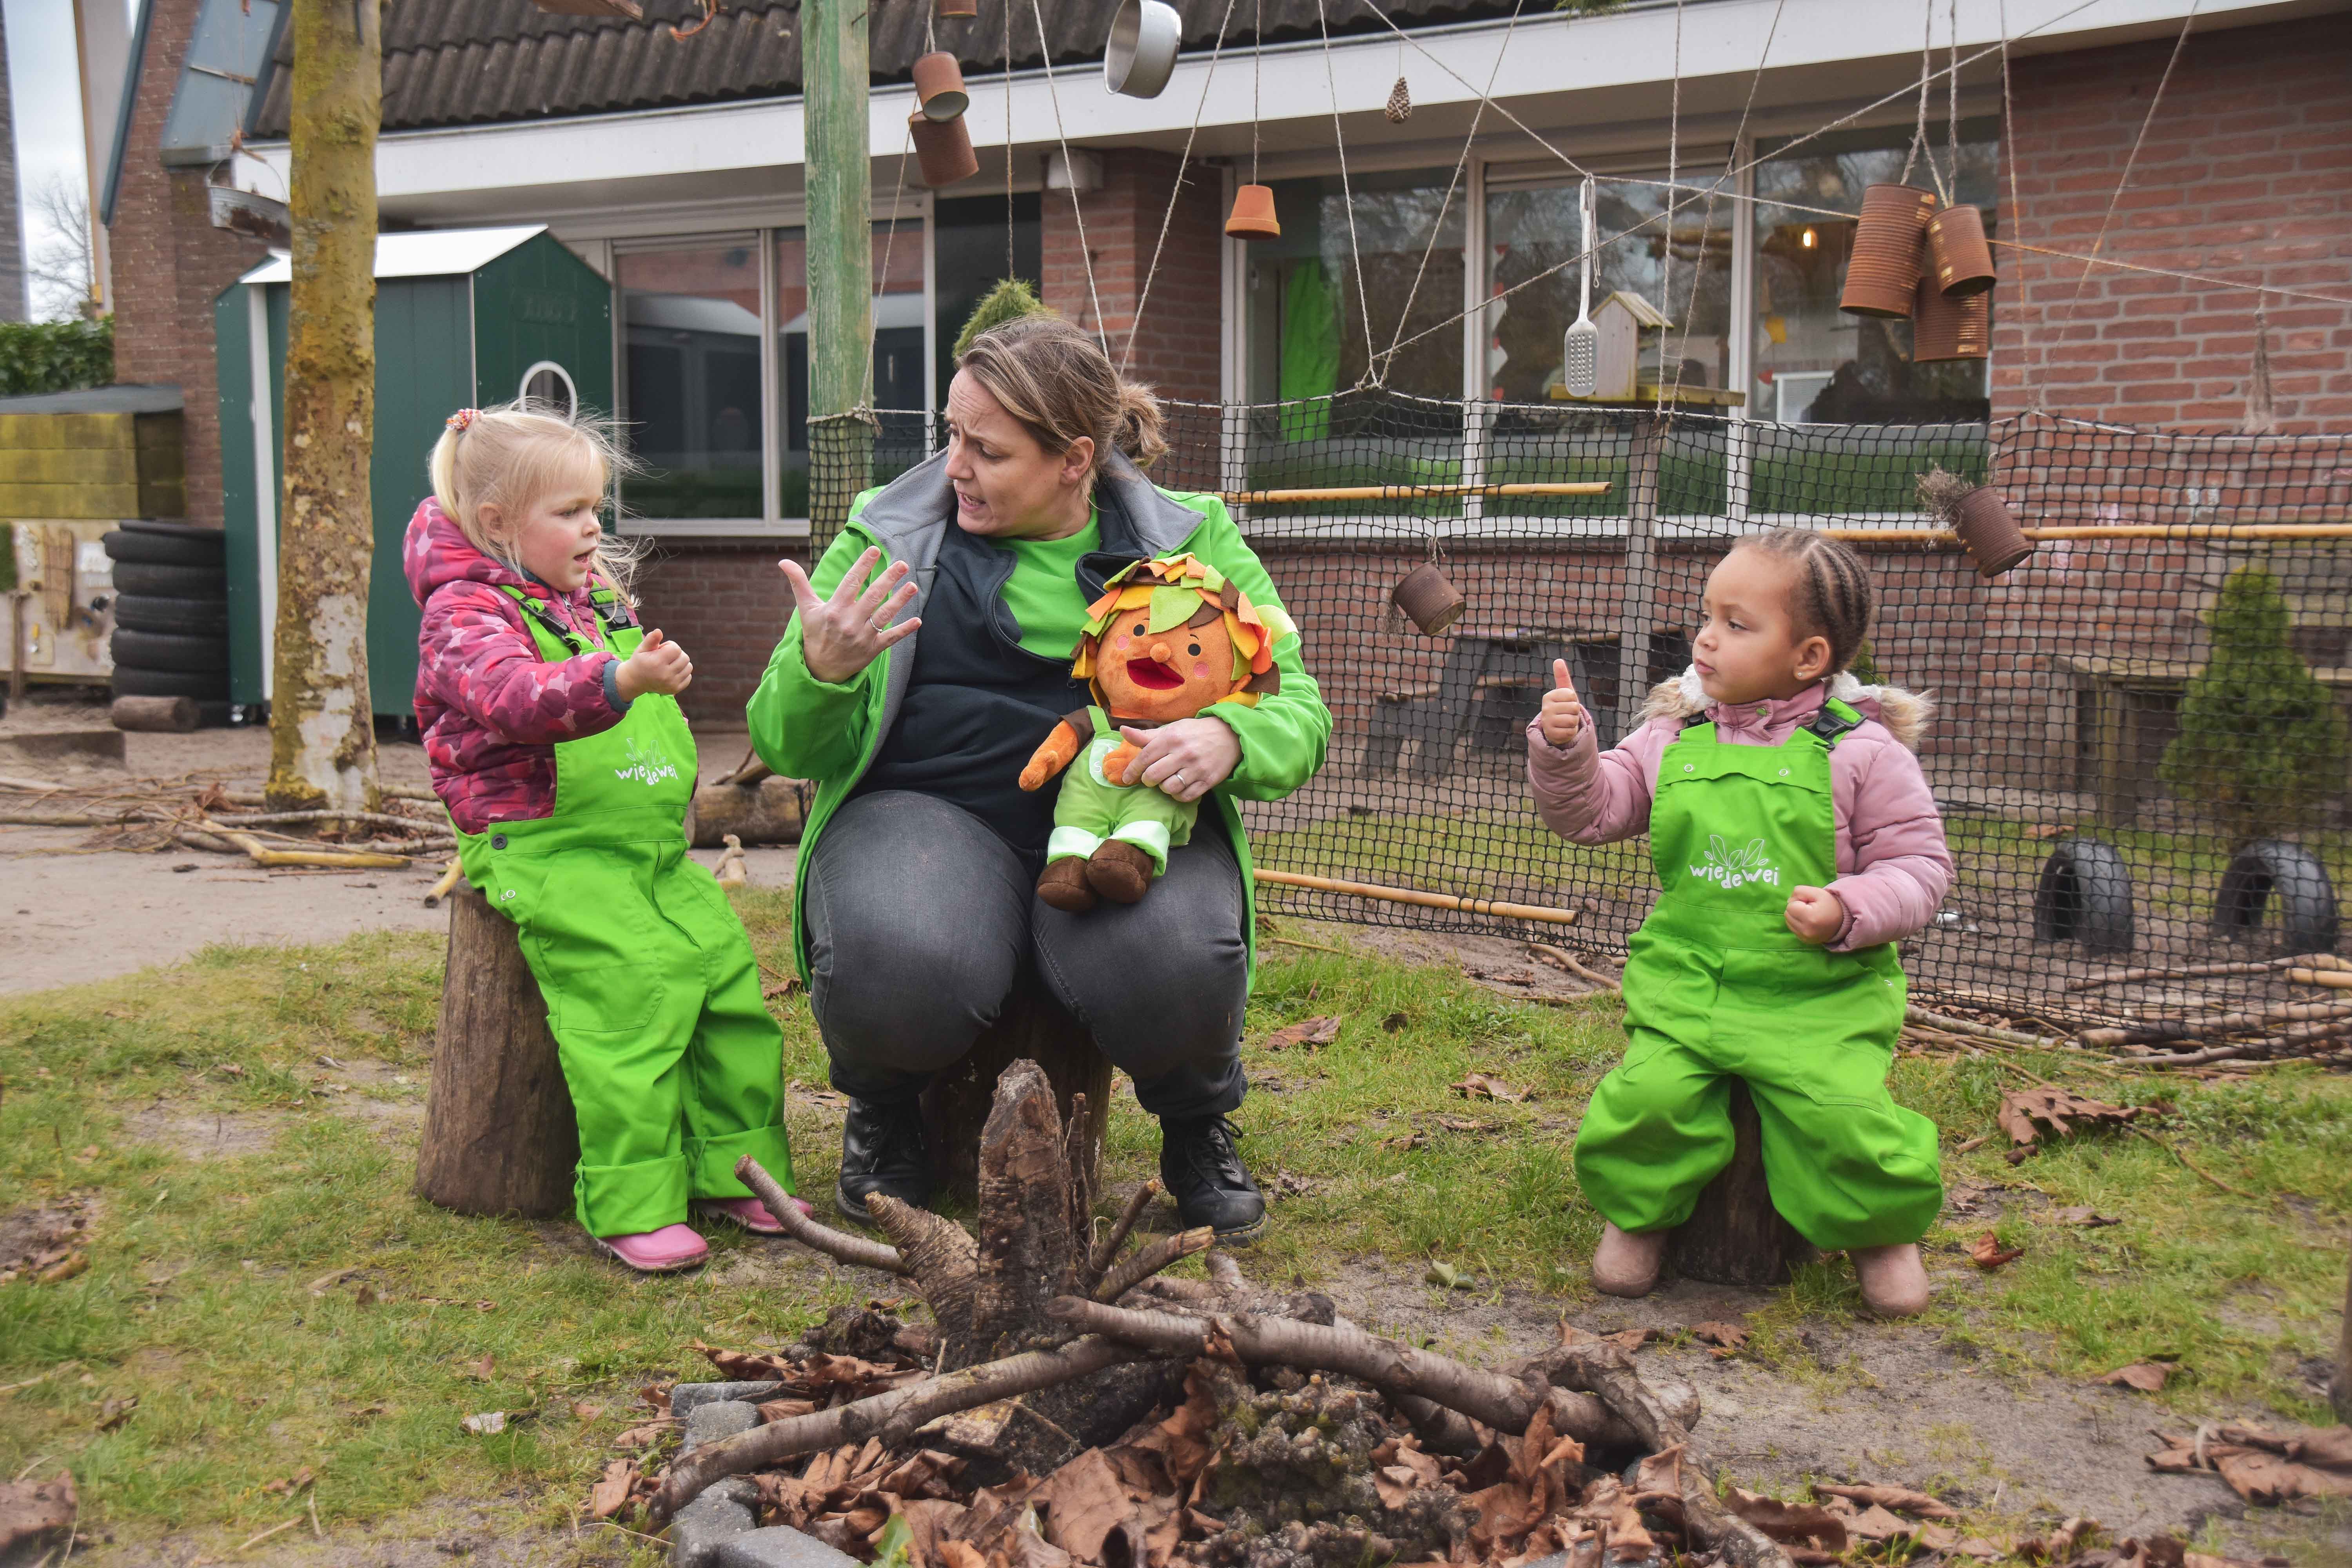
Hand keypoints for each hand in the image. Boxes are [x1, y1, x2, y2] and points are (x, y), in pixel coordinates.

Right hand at [616, 628, 691, 699]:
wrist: (635, 680)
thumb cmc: (640, 661)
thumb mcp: (642, 649)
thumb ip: (651, 639)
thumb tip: (659, 631)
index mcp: (656, 663)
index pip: (676, 649)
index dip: (670, 646)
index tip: (661, 649)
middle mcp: (665, 675)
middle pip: (685, 657)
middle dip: (676, 654)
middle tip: (665, 657)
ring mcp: (671, 683)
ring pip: (689, 666)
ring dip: (681, 663)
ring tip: (669, 664)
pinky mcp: (675, 689)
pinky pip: (688, 677)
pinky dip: (683, 672)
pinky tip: (672, 672)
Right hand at [781, 547, 920, 685]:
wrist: (820, 669)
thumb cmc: (815, 633)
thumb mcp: (806, 608)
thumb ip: (799, 583)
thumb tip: (783, 562)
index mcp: (834, 609)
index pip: (851, 582)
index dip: (863, 565)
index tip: (875, 550)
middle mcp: (849, 622)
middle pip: (872, 596)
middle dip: (888, 579)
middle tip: (902, 564)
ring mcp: (862, 636)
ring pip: (884, 616)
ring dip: (900, 601)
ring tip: (913, 586)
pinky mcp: (872, 649)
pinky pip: (891, 638)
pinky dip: (904, 630)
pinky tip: (918, 620)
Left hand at [1117, 718, 1241, 804]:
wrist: (1229, 736)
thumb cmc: (1194, 733)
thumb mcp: (1171, 730)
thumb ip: (1146, 735)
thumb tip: (1122, 731)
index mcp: (1171, 738)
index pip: (1144, 758)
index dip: (1132, 770)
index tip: (1126, 778)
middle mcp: (1183, 753)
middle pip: (1154, 776)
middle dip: (1147, 780)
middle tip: (1149, 778)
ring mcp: (1197, 768)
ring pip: (1169, 788)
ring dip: (1163, 788)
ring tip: (1166, 781)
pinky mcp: (1208, 781)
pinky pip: (1185, 796)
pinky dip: (1178, 795)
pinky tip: (1178, 787)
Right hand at [1537, 659, 1584, 746]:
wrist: (1557, 728)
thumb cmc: (1563, 707)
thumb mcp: (1564, 692)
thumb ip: (1562, 676)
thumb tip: (1558, 660)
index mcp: (1548, 696)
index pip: (1571, 695)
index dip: (1573, 700)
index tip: (1567, 703)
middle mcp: (1545, 708)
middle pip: (1574, 707)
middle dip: (1574, 712)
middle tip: (1567, 714)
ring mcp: (1547, 722)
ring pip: (1573, 720)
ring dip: (1573, 722)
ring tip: (1565, 722)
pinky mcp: (1552, 734)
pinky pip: (1570, 731)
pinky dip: (1571, 732)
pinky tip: (1564, 730)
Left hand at [1784, 885, 1845, 944]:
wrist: (1843, 921)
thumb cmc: (1830, 904)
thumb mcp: (1817, 892)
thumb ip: (1799, 891)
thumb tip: (1788, 901)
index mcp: (1810, 918)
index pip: (1790, 906)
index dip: (1799, 901)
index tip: (1810, 903)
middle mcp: (1806, 930)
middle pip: (1787, 914)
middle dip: (1796, 909)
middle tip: (1809, 908)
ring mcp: (1805, 937)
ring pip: (1788, 922)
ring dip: (1795, 916)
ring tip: (1809, 915)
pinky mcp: (1805, 941)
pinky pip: (1793, 929)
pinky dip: (1798, 924)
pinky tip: (1808, 922)